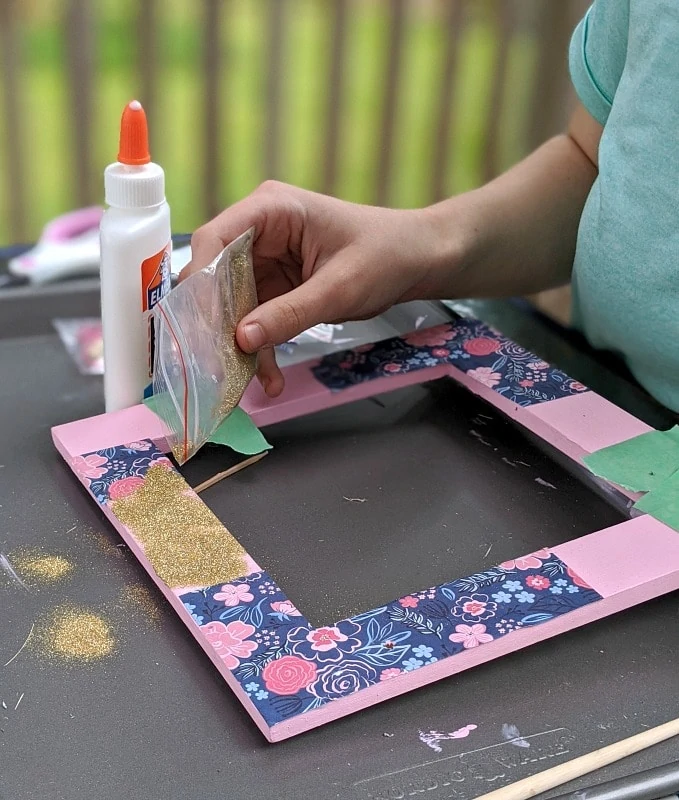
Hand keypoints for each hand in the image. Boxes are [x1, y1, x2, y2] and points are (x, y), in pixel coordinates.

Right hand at [182, 181, 452, 395]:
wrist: (417, 261)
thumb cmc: (385, 256)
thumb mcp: (338, 288)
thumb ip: (289, 313)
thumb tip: (242, 339)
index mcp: (271, 210)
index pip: (215, 239)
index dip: (200, 282)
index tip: (197, 325)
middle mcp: (259, 231)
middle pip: (217, 276)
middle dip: (218, 323)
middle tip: (215, 364)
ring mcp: (266, 259)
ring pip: (234, 304)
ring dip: (241, 344)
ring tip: (245, 381)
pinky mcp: (276, 285)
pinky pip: (256, 318)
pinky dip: (261, 348)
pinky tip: (269, 377)